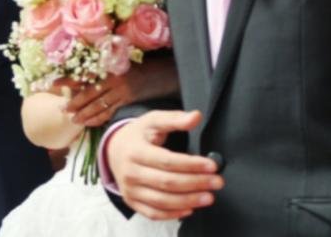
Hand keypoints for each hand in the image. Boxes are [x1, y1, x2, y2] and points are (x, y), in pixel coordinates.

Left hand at [58, 55, 178, 125]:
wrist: (161, 73)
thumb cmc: (138, 65)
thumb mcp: (120, 60)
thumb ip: (104, 64)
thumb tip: (84, 69)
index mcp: (108, 66)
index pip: (84, 74)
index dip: (68, 80)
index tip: (54, 84)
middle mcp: (113, 79)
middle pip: (89, 93)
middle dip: (74, 103)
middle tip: (62, 109)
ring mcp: (121, 91)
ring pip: (98, 105)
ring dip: (84, 113)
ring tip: (73, 119)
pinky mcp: (127, 101)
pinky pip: (109, 112)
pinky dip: (98, 118)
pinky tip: (90, 123)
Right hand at [105, 110, 222, 220]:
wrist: (114, 150)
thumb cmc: (138, 135)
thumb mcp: (153, 121)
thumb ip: (175, 119)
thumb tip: (196, 117)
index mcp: (135, 151)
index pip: (167, 161)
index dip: (191, 165)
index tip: (211, 165)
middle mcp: (130, 173)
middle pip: (167, 183)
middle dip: (196, 183)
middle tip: (217, 182)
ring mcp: (130, 190)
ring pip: (163, 201)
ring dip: (189, 201)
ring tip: (209, 197)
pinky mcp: (132, 202)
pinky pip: (154, 213)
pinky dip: (173, 214)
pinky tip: (189, 209)